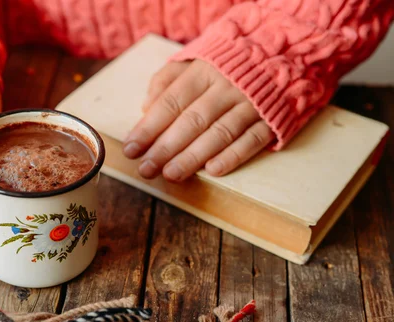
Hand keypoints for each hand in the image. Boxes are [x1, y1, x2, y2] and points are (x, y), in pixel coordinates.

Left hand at [123, 60, 274, 181]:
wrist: (284, 52)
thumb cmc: (228, 64)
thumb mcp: (195, 60)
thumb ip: (167, 79)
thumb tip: (146, 107)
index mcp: (204, 72)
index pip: (170, 102)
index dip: (149, 127)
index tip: (131, 148)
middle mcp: (227, 87)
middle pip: (191, 121)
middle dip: (164, 148)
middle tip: (145, 169)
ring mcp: (251, 103)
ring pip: (218, 133)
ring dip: (192, 157)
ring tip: (170, 174)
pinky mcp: (272, 119)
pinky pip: (251, 141)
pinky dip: (232, 156)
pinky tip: (211, 171)